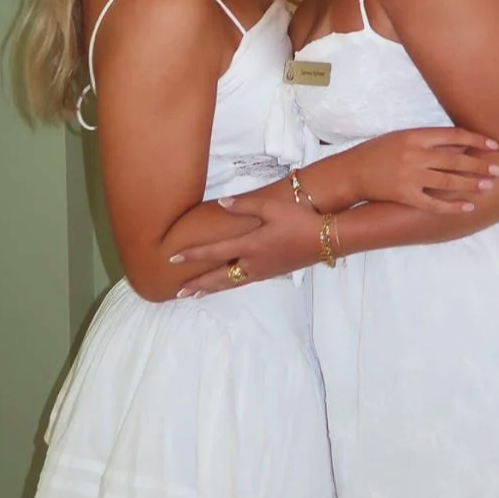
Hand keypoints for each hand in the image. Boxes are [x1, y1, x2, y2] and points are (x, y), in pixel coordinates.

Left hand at [167, 190, 323, 294]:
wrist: (326, 239)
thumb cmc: (299, 220)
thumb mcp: (272, 207)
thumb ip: (245, 205)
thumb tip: (222, 203)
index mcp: (250, 246)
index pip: (214, 252)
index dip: (192, 255)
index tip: (172, 258)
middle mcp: (253, 263)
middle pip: (218, 277)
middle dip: (197, 284)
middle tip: (178, 291)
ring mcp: (262, 271)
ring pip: (230, 284)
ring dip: (211, 289)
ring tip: (195, 295)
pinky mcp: (272, 273)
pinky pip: (243, 283)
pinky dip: (228, 286)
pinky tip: (227, 284)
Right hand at [348, 127, 498, 211]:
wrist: (353, 172)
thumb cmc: (379, 151)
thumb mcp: (403, 137)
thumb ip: (430, 140)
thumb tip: (462, 145)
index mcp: (415, 135)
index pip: (453, 135)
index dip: (476, 140)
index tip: (494, 145)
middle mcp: (415, 154)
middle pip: (455, 160)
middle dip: (479, 165)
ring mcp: (410, 176)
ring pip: (448, 181)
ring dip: (471, 184)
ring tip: (489, 185)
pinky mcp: (405, 196)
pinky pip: (433, 203)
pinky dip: (452, 206)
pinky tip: (468, 207)